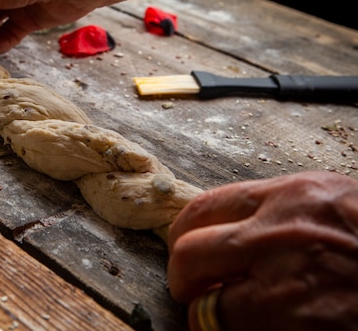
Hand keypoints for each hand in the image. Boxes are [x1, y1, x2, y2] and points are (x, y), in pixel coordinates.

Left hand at [167, 171, 357, 330]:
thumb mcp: (332, 202)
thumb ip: (279, 209)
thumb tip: (230, 229)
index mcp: (290, 195)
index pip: (202, 208)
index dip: (182, 234)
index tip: (183, 248)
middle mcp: (281, 232)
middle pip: (189, 253)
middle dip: (181, 275)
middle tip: (188, 288)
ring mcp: (290, 282)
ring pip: (208, 304)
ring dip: (203, 313)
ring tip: (212, 314)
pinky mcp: (300, 324)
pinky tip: (246, 329)